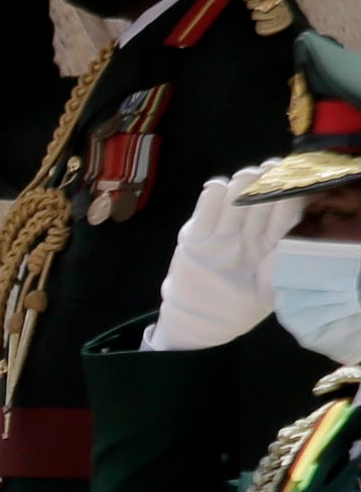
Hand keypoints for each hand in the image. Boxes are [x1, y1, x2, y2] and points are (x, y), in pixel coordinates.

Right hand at [150, 171, 292, 350]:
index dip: (289, 198)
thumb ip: (277, 267)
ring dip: (240, 186)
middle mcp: (246, 236)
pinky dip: (208, 201)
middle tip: (272, 168)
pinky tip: (217, 188)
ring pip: (232, 203)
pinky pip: (202, 216)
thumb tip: (293, 241)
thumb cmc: (237, 309)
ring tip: (248, 175)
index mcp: (268, 246)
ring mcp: (219, 236)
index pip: (281, 217)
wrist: (199, 323)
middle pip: (257, 203)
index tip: (296, 181)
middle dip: (265, 183)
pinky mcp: (194, 240)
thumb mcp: (267, 293)